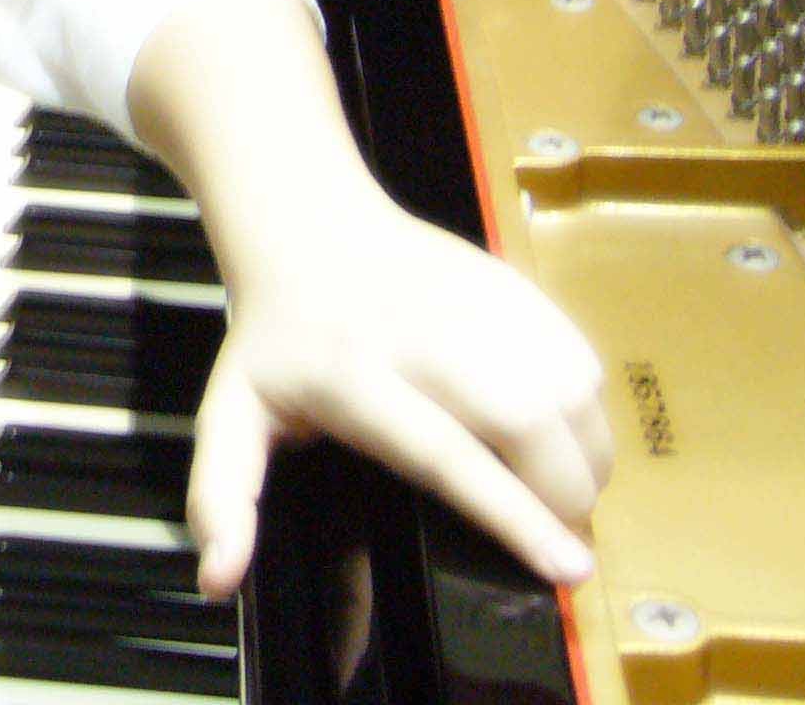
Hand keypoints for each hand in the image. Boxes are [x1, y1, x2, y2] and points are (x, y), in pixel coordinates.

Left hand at [184, 191, 612, 600]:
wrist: (307, 226)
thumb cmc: (277, 338)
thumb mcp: (229, 415)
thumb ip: (223, 499)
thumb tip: (219, 578)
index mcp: (353, 377)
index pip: (446, 453)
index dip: (512, 514)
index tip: (565, 566)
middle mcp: (426, 336)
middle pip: (526, 420)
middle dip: (562, 494)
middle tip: (557, 537)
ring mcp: (478, 302)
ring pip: (569, 390)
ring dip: (582, 456)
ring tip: (559, 491)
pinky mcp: (513, 284)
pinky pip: (580, 359)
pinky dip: (585, 410)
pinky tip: (558, 434)